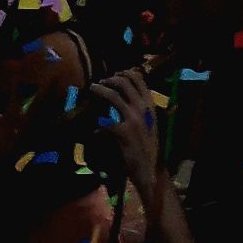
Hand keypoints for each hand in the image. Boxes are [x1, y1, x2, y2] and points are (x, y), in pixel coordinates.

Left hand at [96, 66, 161, 196]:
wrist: (148, 170)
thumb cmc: (148, 148)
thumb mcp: (149, 125)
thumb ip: (140, 111)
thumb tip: (125, 99)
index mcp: (150, 105)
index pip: (139, 79)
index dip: (125, 73)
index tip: (115, 74)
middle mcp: (142, 108)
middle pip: (124, 83)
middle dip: (110, 79)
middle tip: (100, 82)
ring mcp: (133, 119)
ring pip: (114, 96)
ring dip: (101, 90)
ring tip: (93, 89)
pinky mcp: (123, 132)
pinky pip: (107, 123)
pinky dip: (99, 127)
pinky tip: (95, 131)